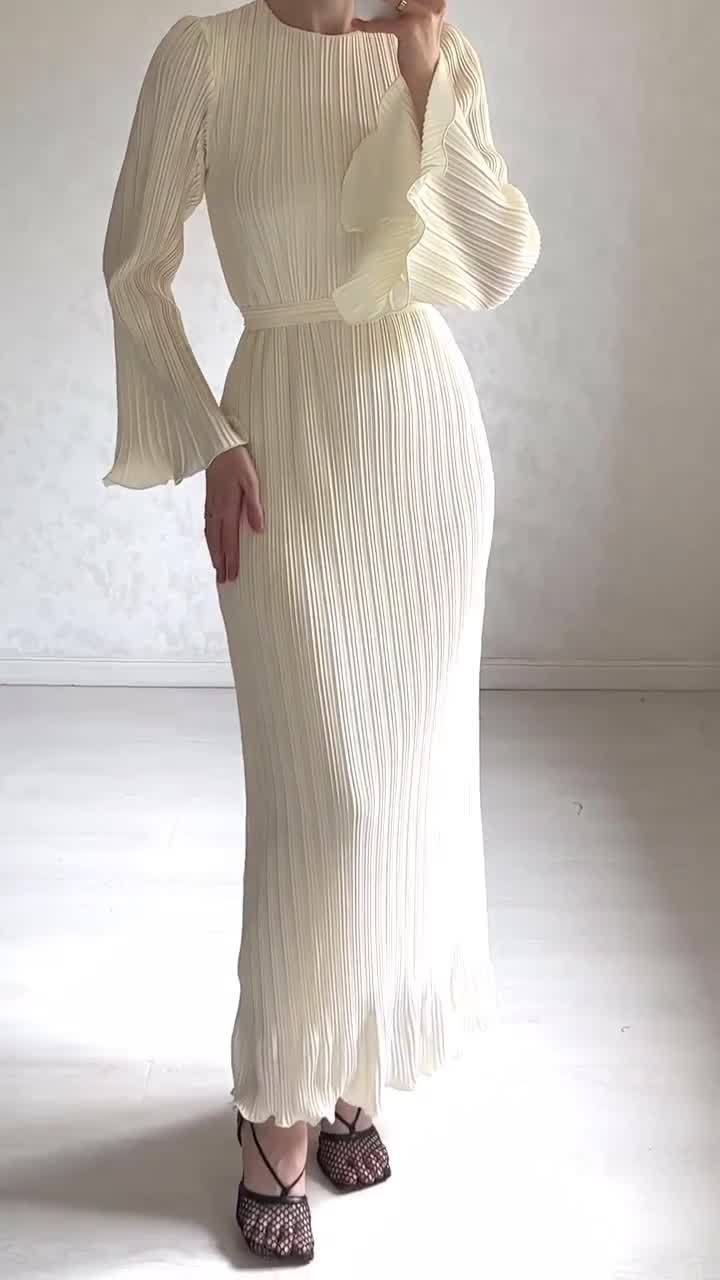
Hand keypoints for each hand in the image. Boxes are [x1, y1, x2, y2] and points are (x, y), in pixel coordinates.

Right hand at [204, 444, 263, 584]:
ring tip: (217, 570)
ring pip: (210, 537)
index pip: (230, 541)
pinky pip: (208, 527)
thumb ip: (254, 505)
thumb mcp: (252, 480)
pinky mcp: (209, 501)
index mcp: (227, 508)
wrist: (216, 445)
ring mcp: (210, 506)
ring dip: (214, 555)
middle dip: (221, 564)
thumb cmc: (237, 460)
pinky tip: (212, 545)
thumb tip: (258, 530)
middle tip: (224, 583)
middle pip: (218, 543)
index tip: (233, 577)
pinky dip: (209, 541)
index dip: (232, 560)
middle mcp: (216, 511)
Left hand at [351, 0, 445, 79]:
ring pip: (392, 1)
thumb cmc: (420, 51)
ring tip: (363, 4)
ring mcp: (421, 15)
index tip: (388, 0)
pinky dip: (368, 25)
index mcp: (436, 2)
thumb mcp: (420, 23)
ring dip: (375, 3)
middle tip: (371, 0)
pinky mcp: (408, 28)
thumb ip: (410, 8)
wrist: (426, 76)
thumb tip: (387, 2)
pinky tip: (357, 24)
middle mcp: (432, 5)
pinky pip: (382, 22)